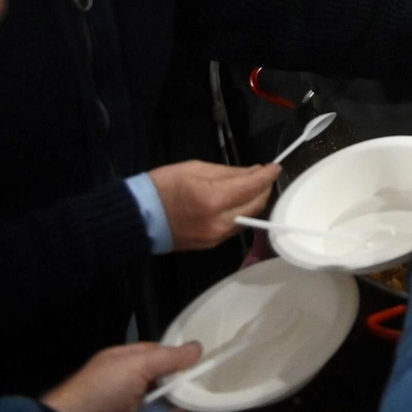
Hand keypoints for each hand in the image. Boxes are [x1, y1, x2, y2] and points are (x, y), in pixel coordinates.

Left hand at [42, 341, 201, 411]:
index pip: (156, 353)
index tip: (199, 362)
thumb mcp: (137, 364)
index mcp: (123, 360)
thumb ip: (169, 357)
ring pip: (160, 401)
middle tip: (202, 384)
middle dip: (179, 382)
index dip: (176, 356)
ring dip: (176, 402)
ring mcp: (128, 406)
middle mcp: (126, 381)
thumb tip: (199, 347)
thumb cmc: (103, 388)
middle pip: (161, 378)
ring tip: (196, 401)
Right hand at [148, 161, 280, 250]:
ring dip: (254, 202)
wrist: (137, 217)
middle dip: (264, 189)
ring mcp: (216, 237)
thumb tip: (254, 172)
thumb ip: (229, 173)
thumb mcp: (195, 169)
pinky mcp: (211, 244)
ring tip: (250, 187)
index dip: (267, 175)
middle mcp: (219, 222)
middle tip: (262, 176)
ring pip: (248, 219)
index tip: (275, 167)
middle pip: (256, 205)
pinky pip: (235, 228)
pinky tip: (237, 202)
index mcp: (214, 199)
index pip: (252, 187)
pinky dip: (241, 214)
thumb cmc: (163, 186)